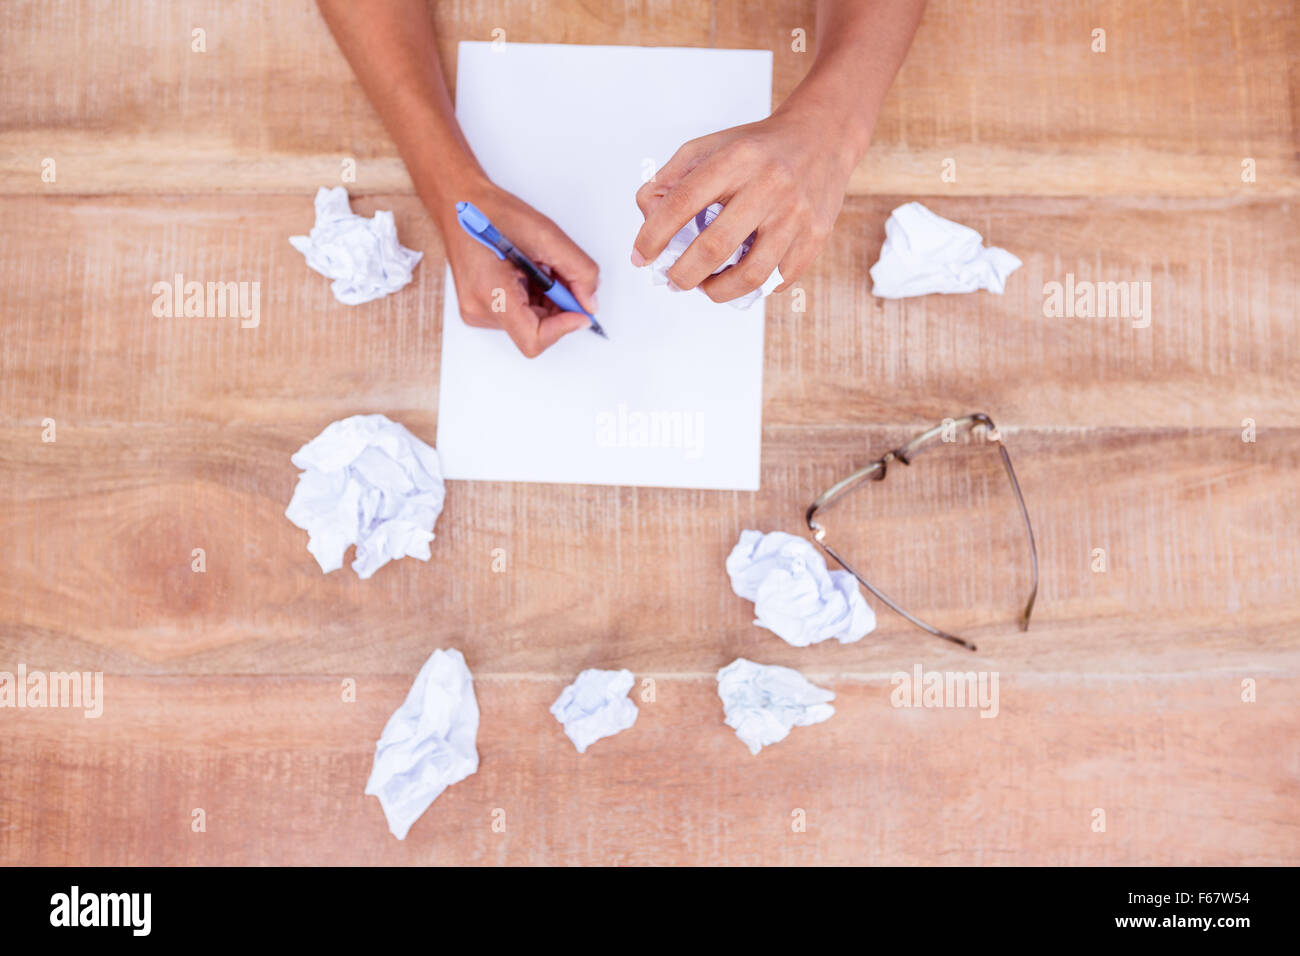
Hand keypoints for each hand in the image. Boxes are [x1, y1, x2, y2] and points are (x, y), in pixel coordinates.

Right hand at [439, 185, 598, 357]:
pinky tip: (526, 272)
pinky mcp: (482, 307)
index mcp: (491, 294)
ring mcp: (478, 311)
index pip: (533, 339)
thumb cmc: (492, 213)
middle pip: (535, 331)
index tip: (580, 311)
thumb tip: (589, 303)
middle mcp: (480, 310)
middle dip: (557, 306)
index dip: (563, 328)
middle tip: (558, 273)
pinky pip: (519, 315)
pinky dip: (533, 297)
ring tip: (536, 267)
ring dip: (545, 300)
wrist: (459, 204)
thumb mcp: (546, 235)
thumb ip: (577, 271)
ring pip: (530, 323)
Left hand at [631, 111, 856, 302]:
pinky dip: (754, 287)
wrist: (823, 135)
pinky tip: (741, 277)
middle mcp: (768, 185)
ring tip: (707, 285)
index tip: (641, 256)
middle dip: (683, 275)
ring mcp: (795, 214)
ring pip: (750, 275)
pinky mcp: (816, 235)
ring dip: (718, 290)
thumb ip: (672, 177)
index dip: (653, 236)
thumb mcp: (711, 146)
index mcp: (736, 159)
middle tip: (674, 280)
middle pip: (714, 247)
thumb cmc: (759, 147)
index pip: (682, 203)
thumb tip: (647, 218)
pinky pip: (778, 279)